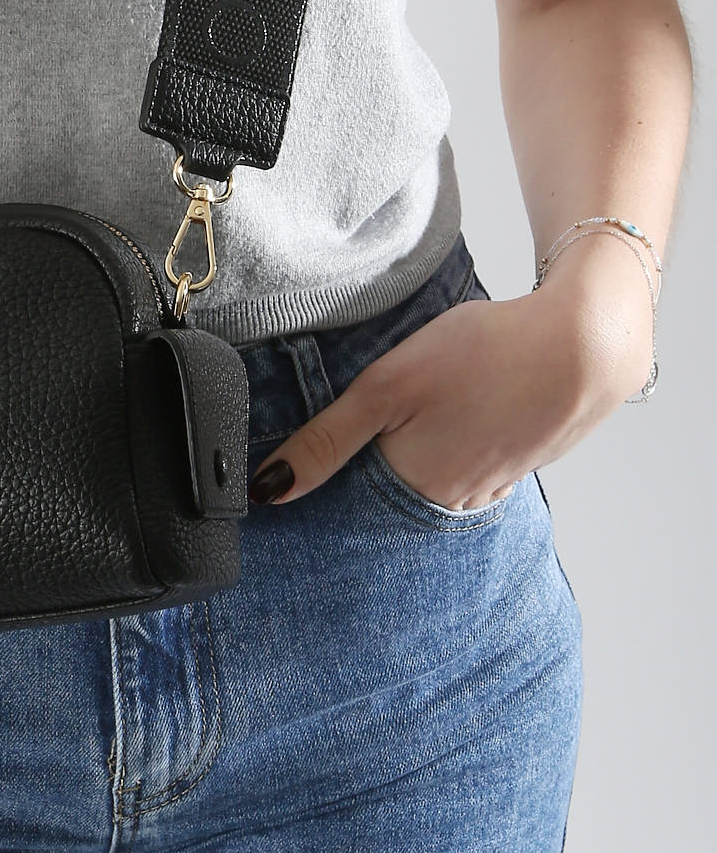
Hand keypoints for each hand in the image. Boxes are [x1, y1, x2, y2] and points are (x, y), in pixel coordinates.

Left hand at [248, 278, 643, 511]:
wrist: (583, 343)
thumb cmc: (483, 355)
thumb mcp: (388, 386)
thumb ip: (327, 439)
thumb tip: (268, 490)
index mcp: (416, 489)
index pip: (349, 508)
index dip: (321, 488)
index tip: (292, 476)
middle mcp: (453, 501)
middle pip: (387, 499)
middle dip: (359, 479)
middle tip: (344, 440)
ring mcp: (490, 485)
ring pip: (426, 483)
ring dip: (405, 462)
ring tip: (389, 430)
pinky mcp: (514, 462)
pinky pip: (462, 468)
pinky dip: (444, 449)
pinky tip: (442, 422)